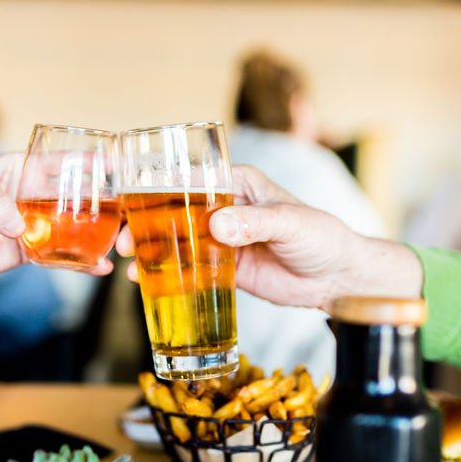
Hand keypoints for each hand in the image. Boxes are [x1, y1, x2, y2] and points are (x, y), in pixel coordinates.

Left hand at [0, 152, 112, 285]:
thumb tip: (19, 226)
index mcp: (17, 170)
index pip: (55, 162)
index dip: (82, 161)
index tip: (107, 163)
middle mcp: (30, 195)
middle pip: (71, 195)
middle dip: (97, 199)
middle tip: (121, 206)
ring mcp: (32, 224)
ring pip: (71, 226)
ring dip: (94, 231)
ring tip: (118, 238)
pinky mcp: (29, 252)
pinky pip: (58, 256)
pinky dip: (79, 262)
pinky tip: (98, 266)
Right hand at [115, 165, 421, 311]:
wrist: (337, 278)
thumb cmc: (321, 236)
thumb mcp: (290, 223)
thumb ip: (255, 222)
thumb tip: (218, 226)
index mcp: (238, 184)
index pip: (192, 179)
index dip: (158, 186)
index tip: (132, 198)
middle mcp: (224, 208)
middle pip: (174, 210)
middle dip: (145, 223)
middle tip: (123, 240)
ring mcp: (221, 239)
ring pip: (176, 240)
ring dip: (150, 250)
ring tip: (127, 264)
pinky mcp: (223, 269)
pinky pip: (189, 269)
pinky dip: (167, 275)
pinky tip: (146, 283)